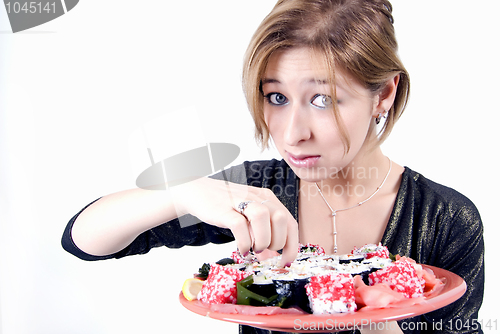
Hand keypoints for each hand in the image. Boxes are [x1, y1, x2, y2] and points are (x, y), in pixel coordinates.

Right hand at [173, 177, 298, 265]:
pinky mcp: (223, 209)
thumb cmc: (226, 207)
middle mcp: (257, 197)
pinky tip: (241, 250)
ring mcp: (240, 201)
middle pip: (281, 218)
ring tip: (254, 250)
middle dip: (277, 242)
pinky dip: (244, 242)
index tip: (285, 262)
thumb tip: (271, 257)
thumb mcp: (248, 216)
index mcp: (267, 198)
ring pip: (263, 217)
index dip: (292, 246)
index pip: (290, 222)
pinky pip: (239, 226)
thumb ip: (261, 232)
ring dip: (263, 240)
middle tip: (264, 252)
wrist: (197, 192)